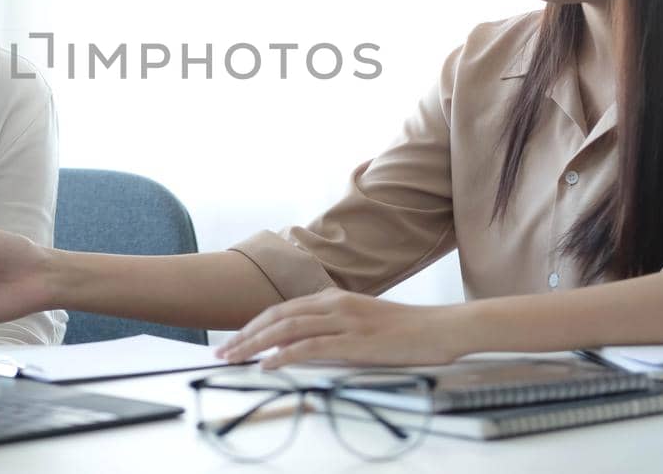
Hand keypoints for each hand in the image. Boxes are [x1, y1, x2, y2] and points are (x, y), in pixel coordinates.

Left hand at [214, 288, 468, 369]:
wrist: (440, 329)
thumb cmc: (403, 331)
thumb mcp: (361, 323)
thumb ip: (330, 329)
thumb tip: (297, 345)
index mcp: (333, 298)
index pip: (283, 310)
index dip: (254, 325)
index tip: (234, 340)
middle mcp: (334, 304)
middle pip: (277, 316)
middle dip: (245, 334)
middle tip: (222, 351)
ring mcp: (344, 320)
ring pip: (287, 328)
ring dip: (255, 343)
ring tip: (234, 357)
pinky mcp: (354, 340)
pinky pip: (311, 346)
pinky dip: (284, 354)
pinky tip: (268, 364)